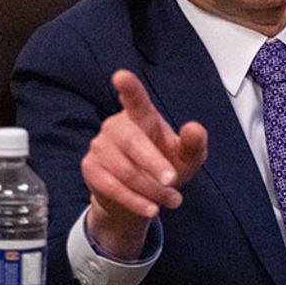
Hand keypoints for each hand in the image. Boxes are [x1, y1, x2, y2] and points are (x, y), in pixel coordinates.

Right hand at [81, 70, 207, 258]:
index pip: (135, 99)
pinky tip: (151, 208)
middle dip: (153, 163)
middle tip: (173, 180)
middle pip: (132, 140)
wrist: (140, 197)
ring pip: (124, 170)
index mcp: (142, 116)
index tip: (121, 76)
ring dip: (151, 189)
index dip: (129, 88)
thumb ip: (194, 143)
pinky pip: (112, 186)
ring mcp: (100, 146)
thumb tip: (195, 128)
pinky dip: (135, 201)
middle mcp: (117, 126)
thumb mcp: (187, 157)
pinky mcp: (90, 168)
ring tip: (173, 200)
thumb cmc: (165, 166)